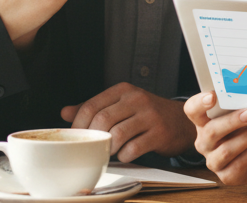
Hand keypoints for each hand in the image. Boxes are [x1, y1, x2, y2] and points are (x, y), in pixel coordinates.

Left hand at [62, 82, 195, 160]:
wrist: (181, 121)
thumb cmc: (147, 114)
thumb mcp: (121, 104)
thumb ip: (94, 107)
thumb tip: (65, 113)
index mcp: (123, 90)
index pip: (91, 106)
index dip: (79, 125)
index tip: (77, 137)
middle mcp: (137, 99)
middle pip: (102, 120)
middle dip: (94, 138)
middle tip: (93, 147)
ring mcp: (149, 116)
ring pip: (117, 135)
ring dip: (109, 148)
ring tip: (111, 150)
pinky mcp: (159, 133)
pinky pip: (133, 149)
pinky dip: (125, 156)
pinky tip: (126, 154)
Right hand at [186, 91, 246, 184]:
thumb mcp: (246, 112)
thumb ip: (243, 105)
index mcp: (204, 122)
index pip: (192, 110)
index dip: (199, 103)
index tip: (213, 96)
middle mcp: (205, 142)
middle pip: (211, 131)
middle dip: (232, 121)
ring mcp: (214, 161)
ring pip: (226, 150)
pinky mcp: (227, 176)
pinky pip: (239, 164)